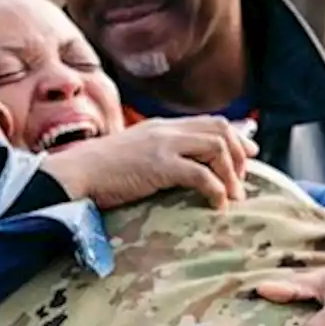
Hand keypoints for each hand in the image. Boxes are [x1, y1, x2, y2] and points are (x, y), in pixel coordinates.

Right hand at [40, 116, 258, 209]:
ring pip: (216, 147)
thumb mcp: (134, 155)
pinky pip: (201, 174)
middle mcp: (166, 130)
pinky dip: (216, 189)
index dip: (236, 136)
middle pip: (220, 129)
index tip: (249, 153)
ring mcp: (163, 145)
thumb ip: (158, 155)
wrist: (75, 174)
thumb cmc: (99, 172)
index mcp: (161, 126)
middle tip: (242, 181)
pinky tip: (217, 204)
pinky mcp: (159, 165)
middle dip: (238, 154)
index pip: (209, 121)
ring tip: (232, 197)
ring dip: (231, 174)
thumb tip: (181, 171)